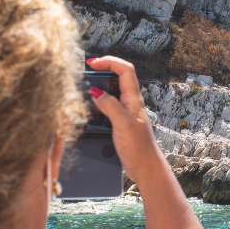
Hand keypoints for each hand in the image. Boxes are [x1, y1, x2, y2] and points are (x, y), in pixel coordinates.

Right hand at [86, 56, 162, 184]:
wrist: (145, 167)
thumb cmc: (139, 147)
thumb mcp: (123, 123)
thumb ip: (110, 105)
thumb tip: (95, 91)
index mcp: (134, 98)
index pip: (125, 69)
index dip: (109, 61)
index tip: (92, 63)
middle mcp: (130, 102)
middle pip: (118, 77)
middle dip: (102, 71)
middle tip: (86, 73)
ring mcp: (125, 112)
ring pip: (111, 92)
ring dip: (98, 88)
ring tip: (84, 90)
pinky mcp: (120, 122)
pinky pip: (108, 107)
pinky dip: (97, 105)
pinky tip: (89, 110)